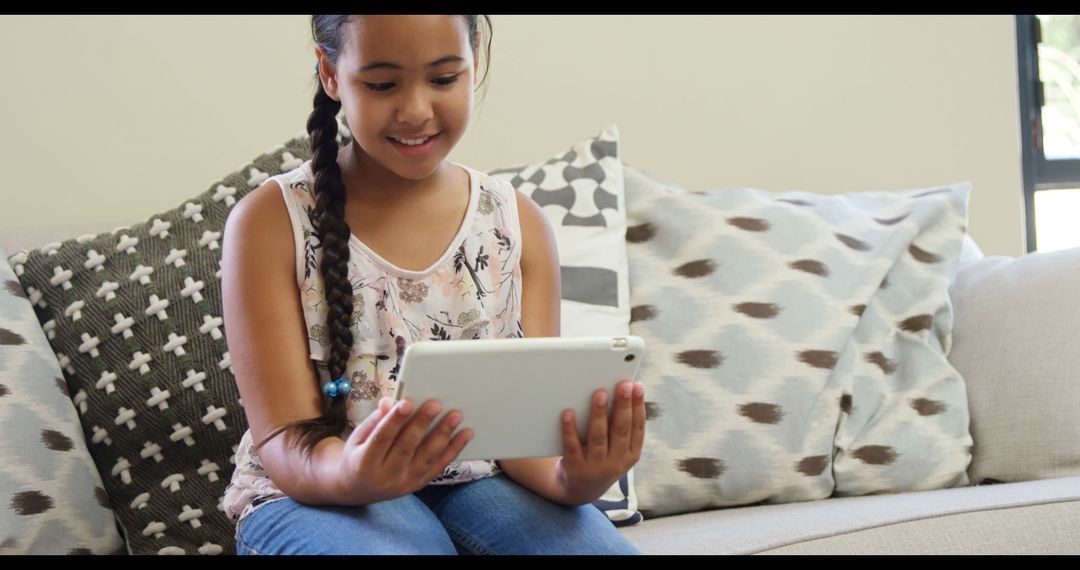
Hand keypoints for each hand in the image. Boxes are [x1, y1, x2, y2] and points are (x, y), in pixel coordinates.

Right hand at [336, 396, 472, 504]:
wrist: (357, 489)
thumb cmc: (358, 455)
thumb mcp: (358, 438)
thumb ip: (375, 420)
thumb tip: (390, 402)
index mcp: (364, 463)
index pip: (381, 439)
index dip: (394, 421)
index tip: (406, 403)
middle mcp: (385, 476)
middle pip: (406, 448)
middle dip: (421, 424)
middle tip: (435, 404)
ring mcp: (404, 483)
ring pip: (427, 458)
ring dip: (443, 435)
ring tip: (456, 415)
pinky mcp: (418, 484)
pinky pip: (439, 466)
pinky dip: (454, 449)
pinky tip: (465, 434)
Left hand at [555, 380, 645, 503]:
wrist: (580, 488)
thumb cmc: (601, 458)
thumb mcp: (618, 449)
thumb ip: (620, 426)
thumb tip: (621, 393)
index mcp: (631, 455)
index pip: (637, 427)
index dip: (638, 406)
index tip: (637, 386)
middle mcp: (616, 462)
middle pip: (621, 430)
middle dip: (623, 405)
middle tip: (623, 385)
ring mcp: (595, 466)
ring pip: (598, 437)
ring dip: (599, 414)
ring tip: (599, 394)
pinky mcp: (575, 467)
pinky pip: (572, 446)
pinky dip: (569, 429)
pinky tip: (568, 413)